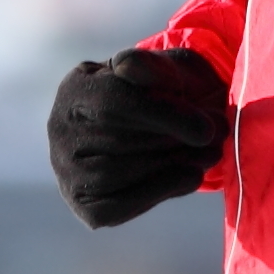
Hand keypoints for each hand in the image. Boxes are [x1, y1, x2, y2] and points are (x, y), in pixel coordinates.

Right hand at [46, 47, 229, 227]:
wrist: (160, 128)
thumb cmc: (164, 93)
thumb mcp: (166, 69)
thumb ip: (152, 66)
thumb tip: (128, 66)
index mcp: (76, 88)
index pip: (111, 102)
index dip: (162, 116)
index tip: (205, 130)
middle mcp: (60, 129)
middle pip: (117, 141)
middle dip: (170, 142)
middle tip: (214, 142)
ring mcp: (65, 170)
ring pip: (115, 174)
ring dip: (168, 167)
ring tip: (206, 157)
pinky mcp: (82, 203)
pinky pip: (114, 207)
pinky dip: (156, 193)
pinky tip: (189, 178)